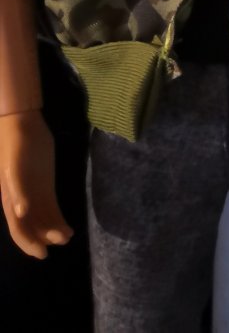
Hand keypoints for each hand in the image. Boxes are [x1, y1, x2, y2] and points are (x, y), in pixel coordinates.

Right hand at [0, 110, 72, 257]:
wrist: (22, 125)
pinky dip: (59, 219)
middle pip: (31, 228)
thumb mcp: (14, 167)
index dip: (28, 242)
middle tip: (60, 243)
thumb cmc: (16, 144)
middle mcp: (21, 201)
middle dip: (44, 239)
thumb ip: (17, 190)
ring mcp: (34, 194)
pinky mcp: (45, 186)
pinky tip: (69, 227)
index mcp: (10, 199)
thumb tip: (21, 212)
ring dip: (54, 230)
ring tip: (68, 236)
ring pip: (43, 220)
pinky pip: (52, 208)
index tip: (42, 253)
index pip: (18, 228)